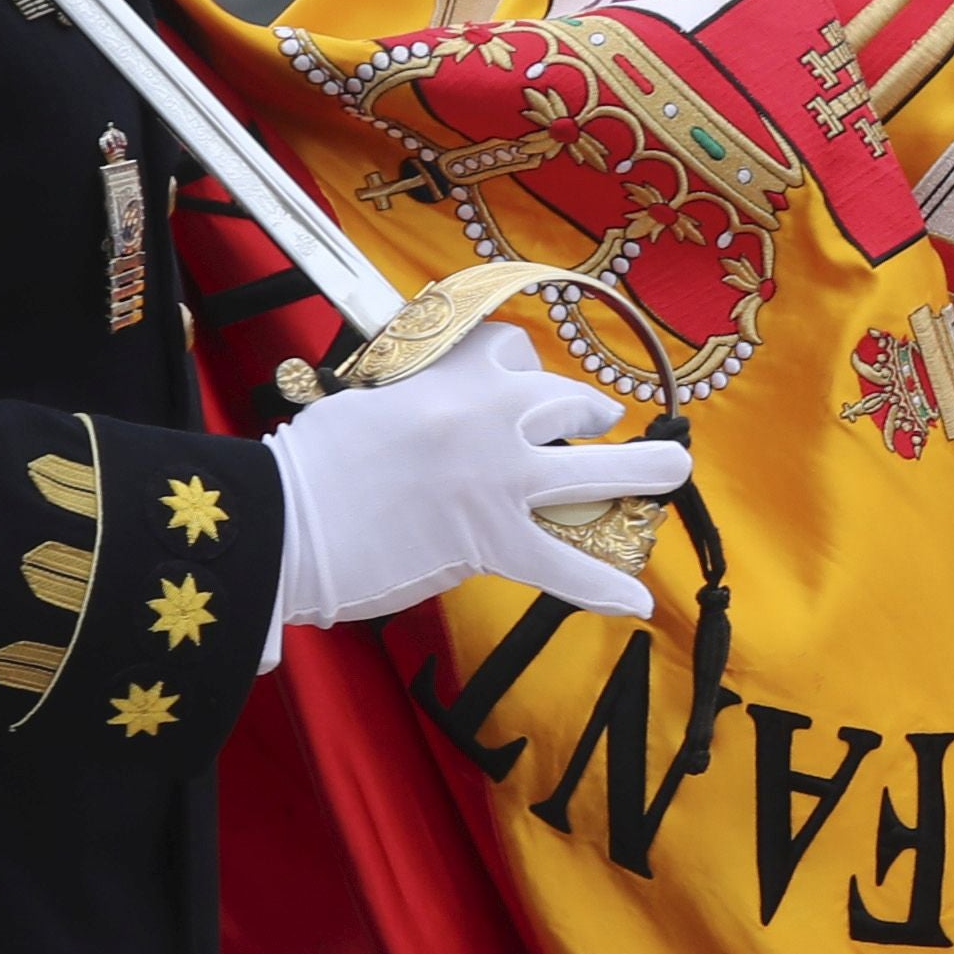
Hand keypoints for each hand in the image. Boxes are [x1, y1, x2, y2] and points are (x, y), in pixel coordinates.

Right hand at [270, 330, 693, 627]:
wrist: (283, 520)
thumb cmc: (310, 466)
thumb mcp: (367, 404)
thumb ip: (415, 406)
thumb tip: (432, 427)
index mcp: (450, 378)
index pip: (510, 351)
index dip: (523, 371)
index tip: (522, 386)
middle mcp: (488, 418)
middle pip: (568, 402)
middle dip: (589, 416)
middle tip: (594, 425)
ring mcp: (499, 479)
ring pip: (595, 472)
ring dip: (642, 473)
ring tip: (671, 475)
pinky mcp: (492, 540)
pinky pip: (564, 567)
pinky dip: (601, 588)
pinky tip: (636, 602)